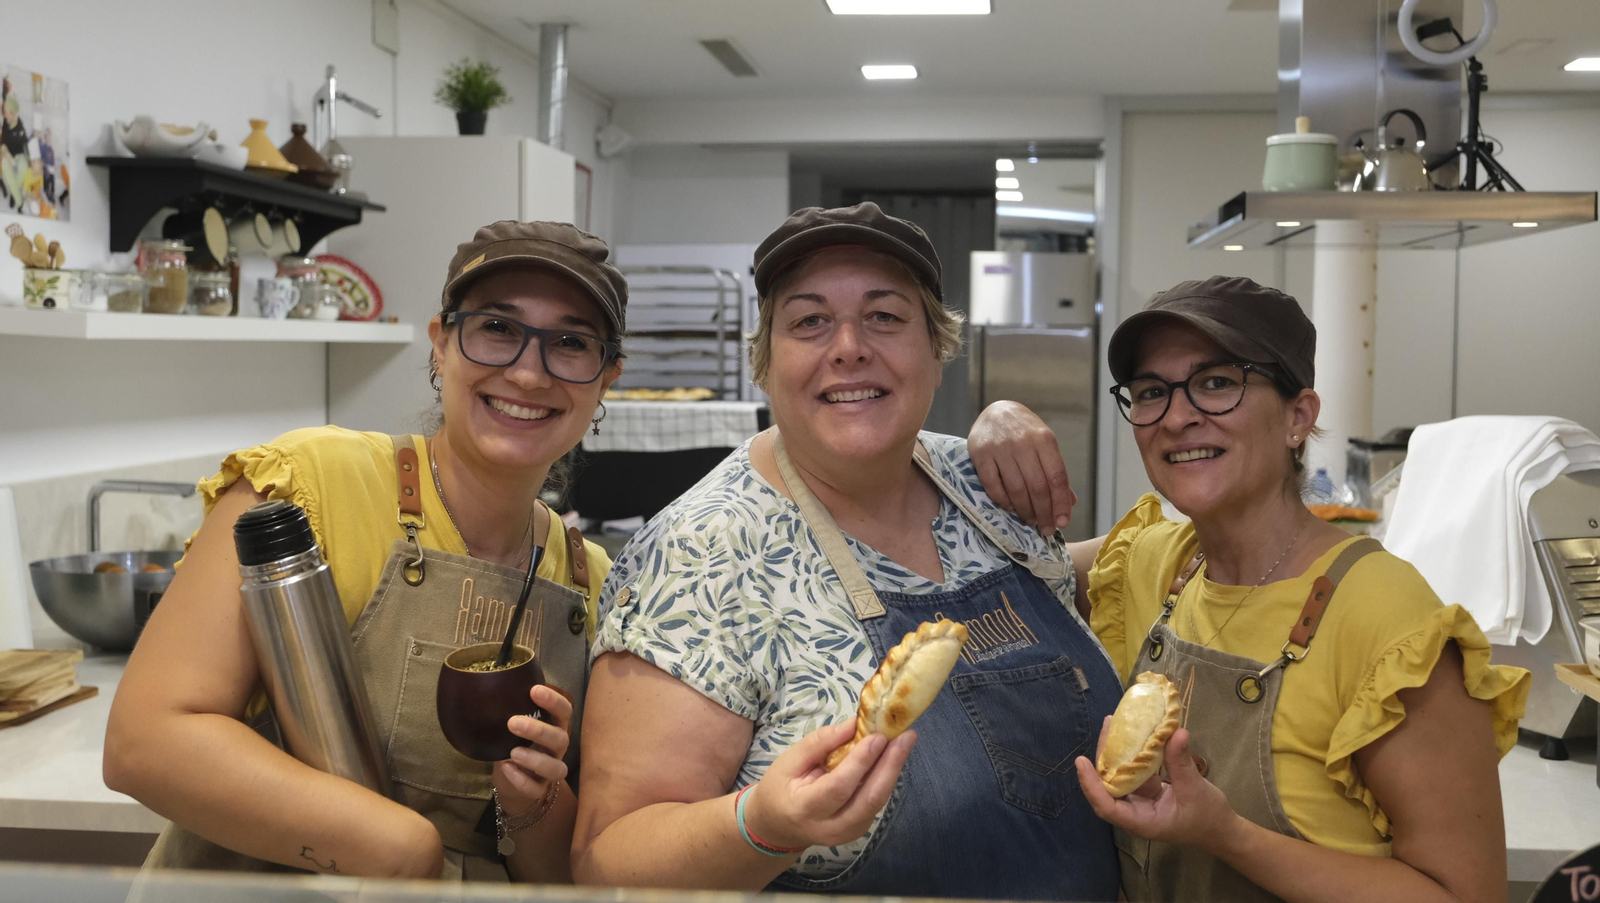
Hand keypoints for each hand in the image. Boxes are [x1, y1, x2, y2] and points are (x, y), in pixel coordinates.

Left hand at [493, 684, 571, 815]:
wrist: (513, 779)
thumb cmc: (515, 742)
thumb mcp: (514, 725)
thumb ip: (510, 708)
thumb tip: (484, 685)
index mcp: (554, 726)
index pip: (564, 711)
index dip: (553, 701)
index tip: (534, 691)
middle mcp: (557, 748)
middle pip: (561, 738)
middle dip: (539, 730)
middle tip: (513, 723)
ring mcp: (550, 770)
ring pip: (556, 768)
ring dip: (535, 759)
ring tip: (512, 752)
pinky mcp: (539, 790)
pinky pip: (536, 789)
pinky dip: (522, 780)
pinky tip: (506, 769)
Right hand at [743, 722, 914, 850]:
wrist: (778, 826)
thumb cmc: (781, 788)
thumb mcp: (790, 760)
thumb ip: (821, 742)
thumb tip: (855, 723)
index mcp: (806, 809)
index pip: (839, 786)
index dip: (861, 761)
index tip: (878, 736)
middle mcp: (831, 827)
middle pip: (869, 798)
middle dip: (891, 765)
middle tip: (906, 736)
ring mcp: (849, 833)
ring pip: (878, 801)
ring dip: (894, 769)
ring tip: (905, 740)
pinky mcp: (860, 829)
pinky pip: (877, 801)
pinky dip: (887, 777)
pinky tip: (893, 755)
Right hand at [968, 401, 1074, 532]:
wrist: (996, 411)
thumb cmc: (1024, 431)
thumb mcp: (1044, 445)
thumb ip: (1055, 471)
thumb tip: (1069, 503)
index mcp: (1044, 439)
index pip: (1057, 477)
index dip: (1060, 503)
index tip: (1063, 522)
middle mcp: (1023, 443)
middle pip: (1037, 487)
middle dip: (1044, 513)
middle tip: (1046, 528)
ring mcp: (1000, 448)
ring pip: (1016, 489)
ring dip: (1025, 510)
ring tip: (1030, 520)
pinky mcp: (980, 455)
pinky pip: (993, 486)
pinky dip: (1003, 501)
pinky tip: (1010, 507)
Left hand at [1074, 720, 1241, 854]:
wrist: (1220, 829)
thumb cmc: (1208, 817)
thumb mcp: (1195, 789)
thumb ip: (1181, 762)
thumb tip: (1176, 732)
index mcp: (1141, 821)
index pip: (1107, 806)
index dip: (1091, 785)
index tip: (1081, 761)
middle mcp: (1134, 812)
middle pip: (1106, 787)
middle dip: (1102, 758)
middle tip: (1106, 727)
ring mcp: (1138, 802)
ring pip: (1117, 777)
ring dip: (1115, 753)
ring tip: (1114, 724)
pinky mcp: (1145, 792)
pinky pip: (1131, 772)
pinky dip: (1130, 755)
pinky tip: (1131, 734)